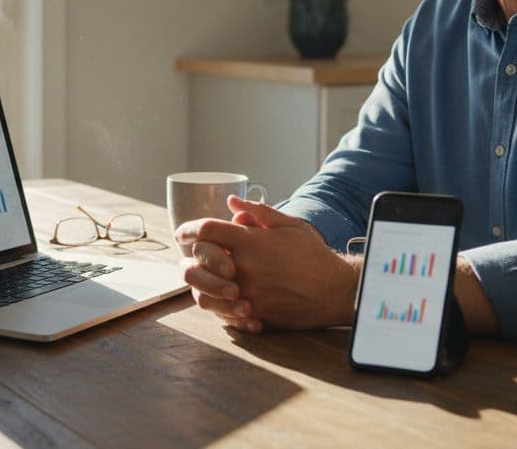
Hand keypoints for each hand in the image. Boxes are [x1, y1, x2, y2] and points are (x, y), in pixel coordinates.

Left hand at [175, 196, 359, 332]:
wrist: (335, 290)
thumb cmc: (313, 255)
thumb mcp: (289, 225)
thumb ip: (257, 212)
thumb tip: (231, 202)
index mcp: (250, 241)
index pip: (205, 230)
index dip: (187, 228)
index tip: (182, 233)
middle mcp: (244, 267)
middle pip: (196, 261)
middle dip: (189, 257)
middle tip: (190, 258)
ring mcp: (247, 293)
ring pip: (202, 292)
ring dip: (199, 285)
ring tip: (204, 280)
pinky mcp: (253, 314)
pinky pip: (222, 314)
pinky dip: (218, 306)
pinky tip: (224, 299)